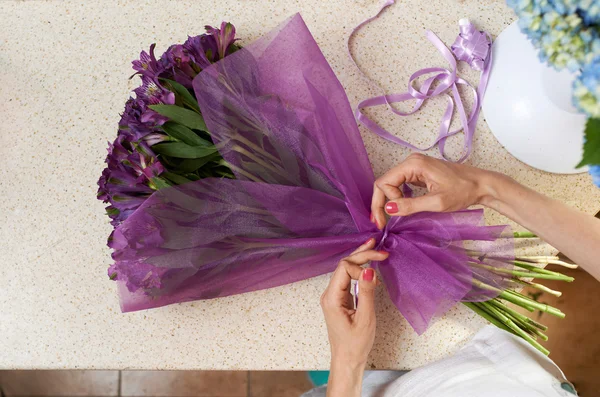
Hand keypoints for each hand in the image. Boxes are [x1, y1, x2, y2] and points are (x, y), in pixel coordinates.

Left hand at [320, 238, 387, 396]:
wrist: (347, 360)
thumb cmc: (355, 344)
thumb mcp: (365, 318)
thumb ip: (367, 292)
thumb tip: (369, 269)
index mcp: (332, 298)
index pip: (344, 268)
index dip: (361, 263)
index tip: (379, 266)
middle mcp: (329, 294)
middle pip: (344, 266)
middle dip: (362, 255)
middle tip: (380, 249)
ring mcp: (333, 296)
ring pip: (345, 270)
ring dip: (360, 260)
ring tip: (374, 248)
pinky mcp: (339, 299)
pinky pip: (347, 279)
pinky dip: (359, 271)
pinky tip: (370, 267)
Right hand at [371, 153, 490, 228]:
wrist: (481, 185)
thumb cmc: (463, 191)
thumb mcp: (437, 203)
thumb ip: (411, 205)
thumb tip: (388, 209)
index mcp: (413, 164)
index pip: (384, 182)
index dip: (384, 202)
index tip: (394, 216)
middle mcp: (411, 162)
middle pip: (385, 182)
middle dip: (381, 202)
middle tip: (381, 223)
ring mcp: (415, 166)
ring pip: (391, 184)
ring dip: (389, 201)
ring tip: (390, 217)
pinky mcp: (419, 173)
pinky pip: (400, 184)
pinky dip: (397, 197)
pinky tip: (400, 208)